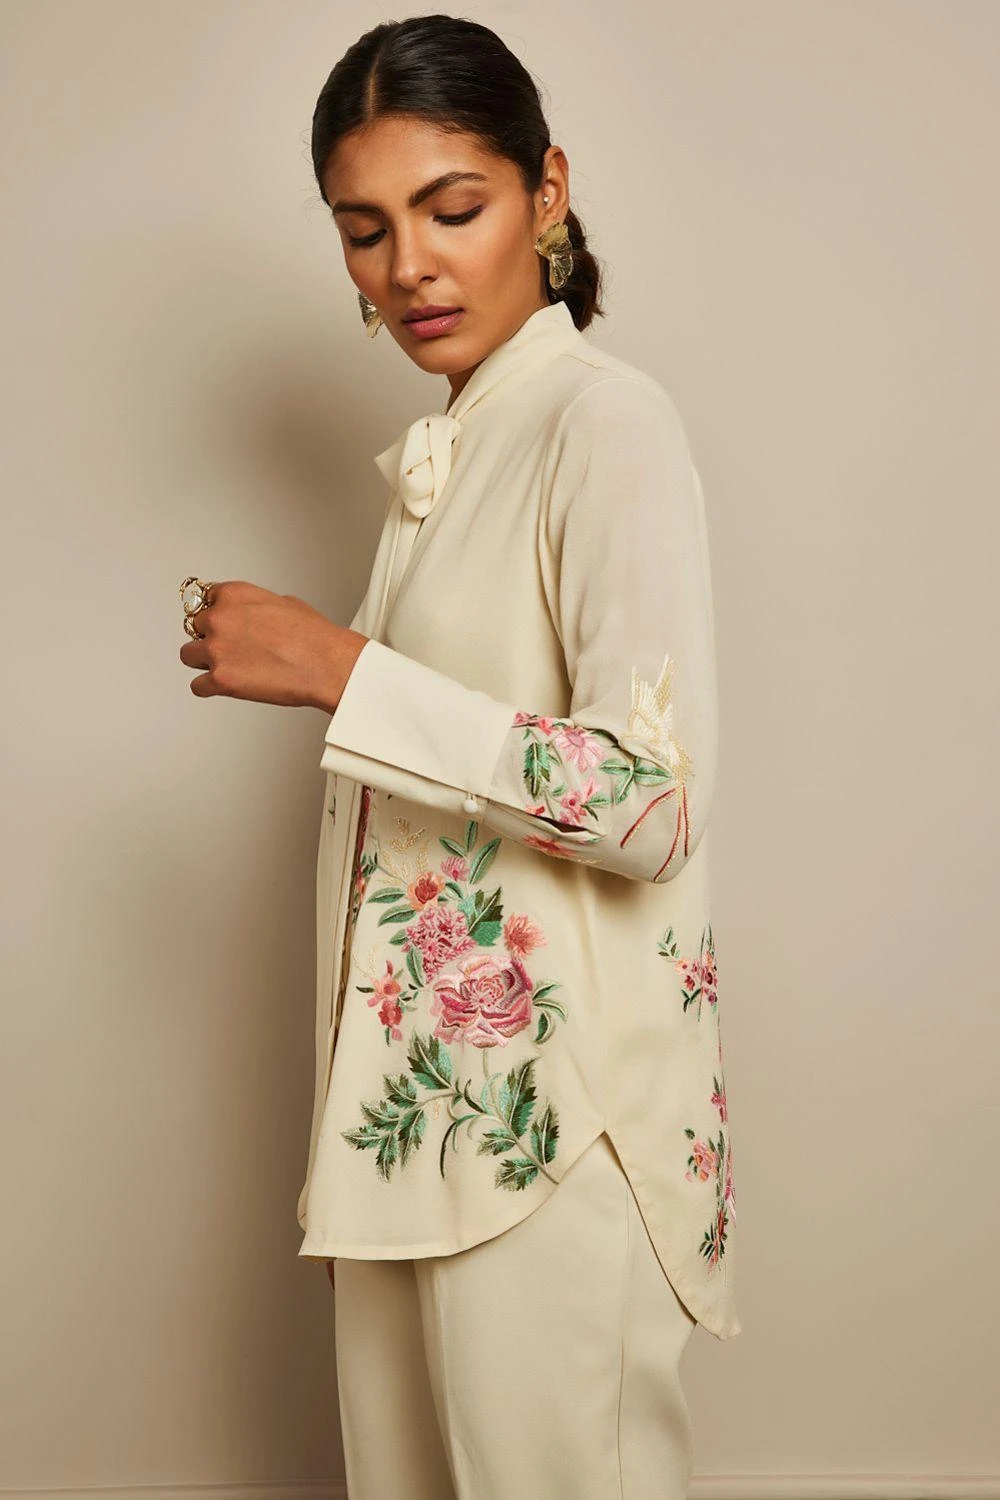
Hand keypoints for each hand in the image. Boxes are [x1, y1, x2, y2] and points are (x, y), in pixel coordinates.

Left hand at [178, 580, 368, 712]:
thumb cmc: (314, 637)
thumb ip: (257, 606)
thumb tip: (253, 615)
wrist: (326, 664)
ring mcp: (217, 649)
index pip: (205, 600)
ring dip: (204, 662)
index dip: (216, 615)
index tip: (222, 625)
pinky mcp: (220, 679)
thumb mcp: (285, 603)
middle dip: (211, 638)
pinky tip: (225, 687)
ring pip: (188, 655)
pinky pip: (197, 686)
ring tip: (228, 668)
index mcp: (234, 595)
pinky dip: (209, 688)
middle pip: (195, 628)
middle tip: (232, 649)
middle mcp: (220, 618)